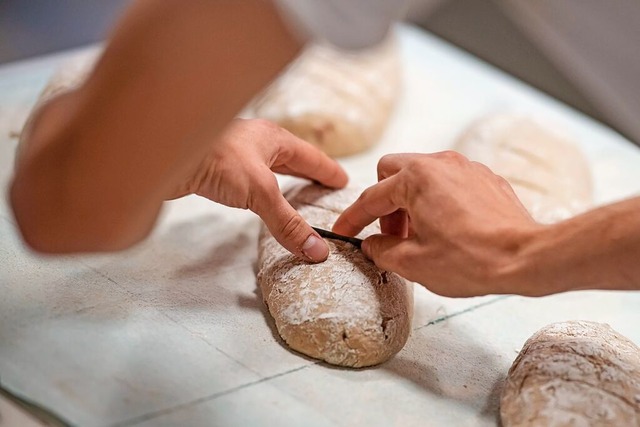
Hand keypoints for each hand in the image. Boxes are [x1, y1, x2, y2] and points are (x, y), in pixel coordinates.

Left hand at [173, 118, 347, 261]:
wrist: (161, 152)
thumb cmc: (214, 157)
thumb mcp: (260, 191)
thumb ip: (288, 223)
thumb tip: (316, 250)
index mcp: (273, 138)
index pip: (311, 157)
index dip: (328, 171)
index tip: (343, 180)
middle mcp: (256, 142)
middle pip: (291, 158)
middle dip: (308, 172)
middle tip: (324, 185)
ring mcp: (235, 153)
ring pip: (268, 167)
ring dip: (284, 179)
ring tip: (296, 192)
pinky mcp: (216, 166)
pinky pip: (249, 178)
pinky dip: (261, 188)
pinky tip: (258, 196)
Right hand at [332, 152, 543, 296]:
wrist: (525, 257)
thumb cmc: (472, 260)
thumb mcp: (413, 263)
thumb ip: (382, 249)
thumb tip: (372, 244)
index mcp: (416, 178)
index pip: (371, 198)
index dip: (353, 218)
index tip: (344, 231)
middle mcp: (440, 163)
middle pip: (393, 172)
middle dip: (384, 203)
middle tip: (392, 234)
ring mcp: (466, 167)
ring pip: (421, 175)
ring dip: (410, 202)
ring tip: (420, 236)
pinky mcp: (485, 178)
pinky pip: (448, 182)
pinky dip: (436, 201)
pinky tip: (446, 229)